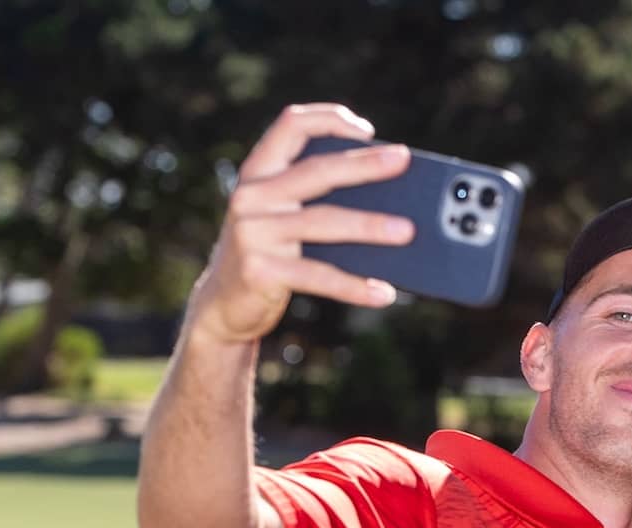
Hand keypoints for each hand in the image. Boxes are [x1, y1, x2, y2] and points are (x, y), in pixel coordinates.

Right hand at [185, 104, 414, 347]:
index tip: (368, 130)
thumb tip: (389, 195)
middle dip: (363, 164)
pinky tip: (385, 293)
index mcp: (258, 172)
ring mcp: (253, 233)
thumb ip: (311, 196)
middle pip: (316, 171)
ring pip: (323, 222)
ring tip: (407, 231)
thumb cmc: (269, 252)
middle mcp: (251, 195)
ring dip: (369, 225)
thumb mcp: (280, 214)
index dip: (329, 119)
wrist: (224, 303)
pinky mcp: (260, 271)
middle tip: (402, 160)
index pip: (291, 125)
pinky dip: (355, 286)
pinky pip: (319, 276)